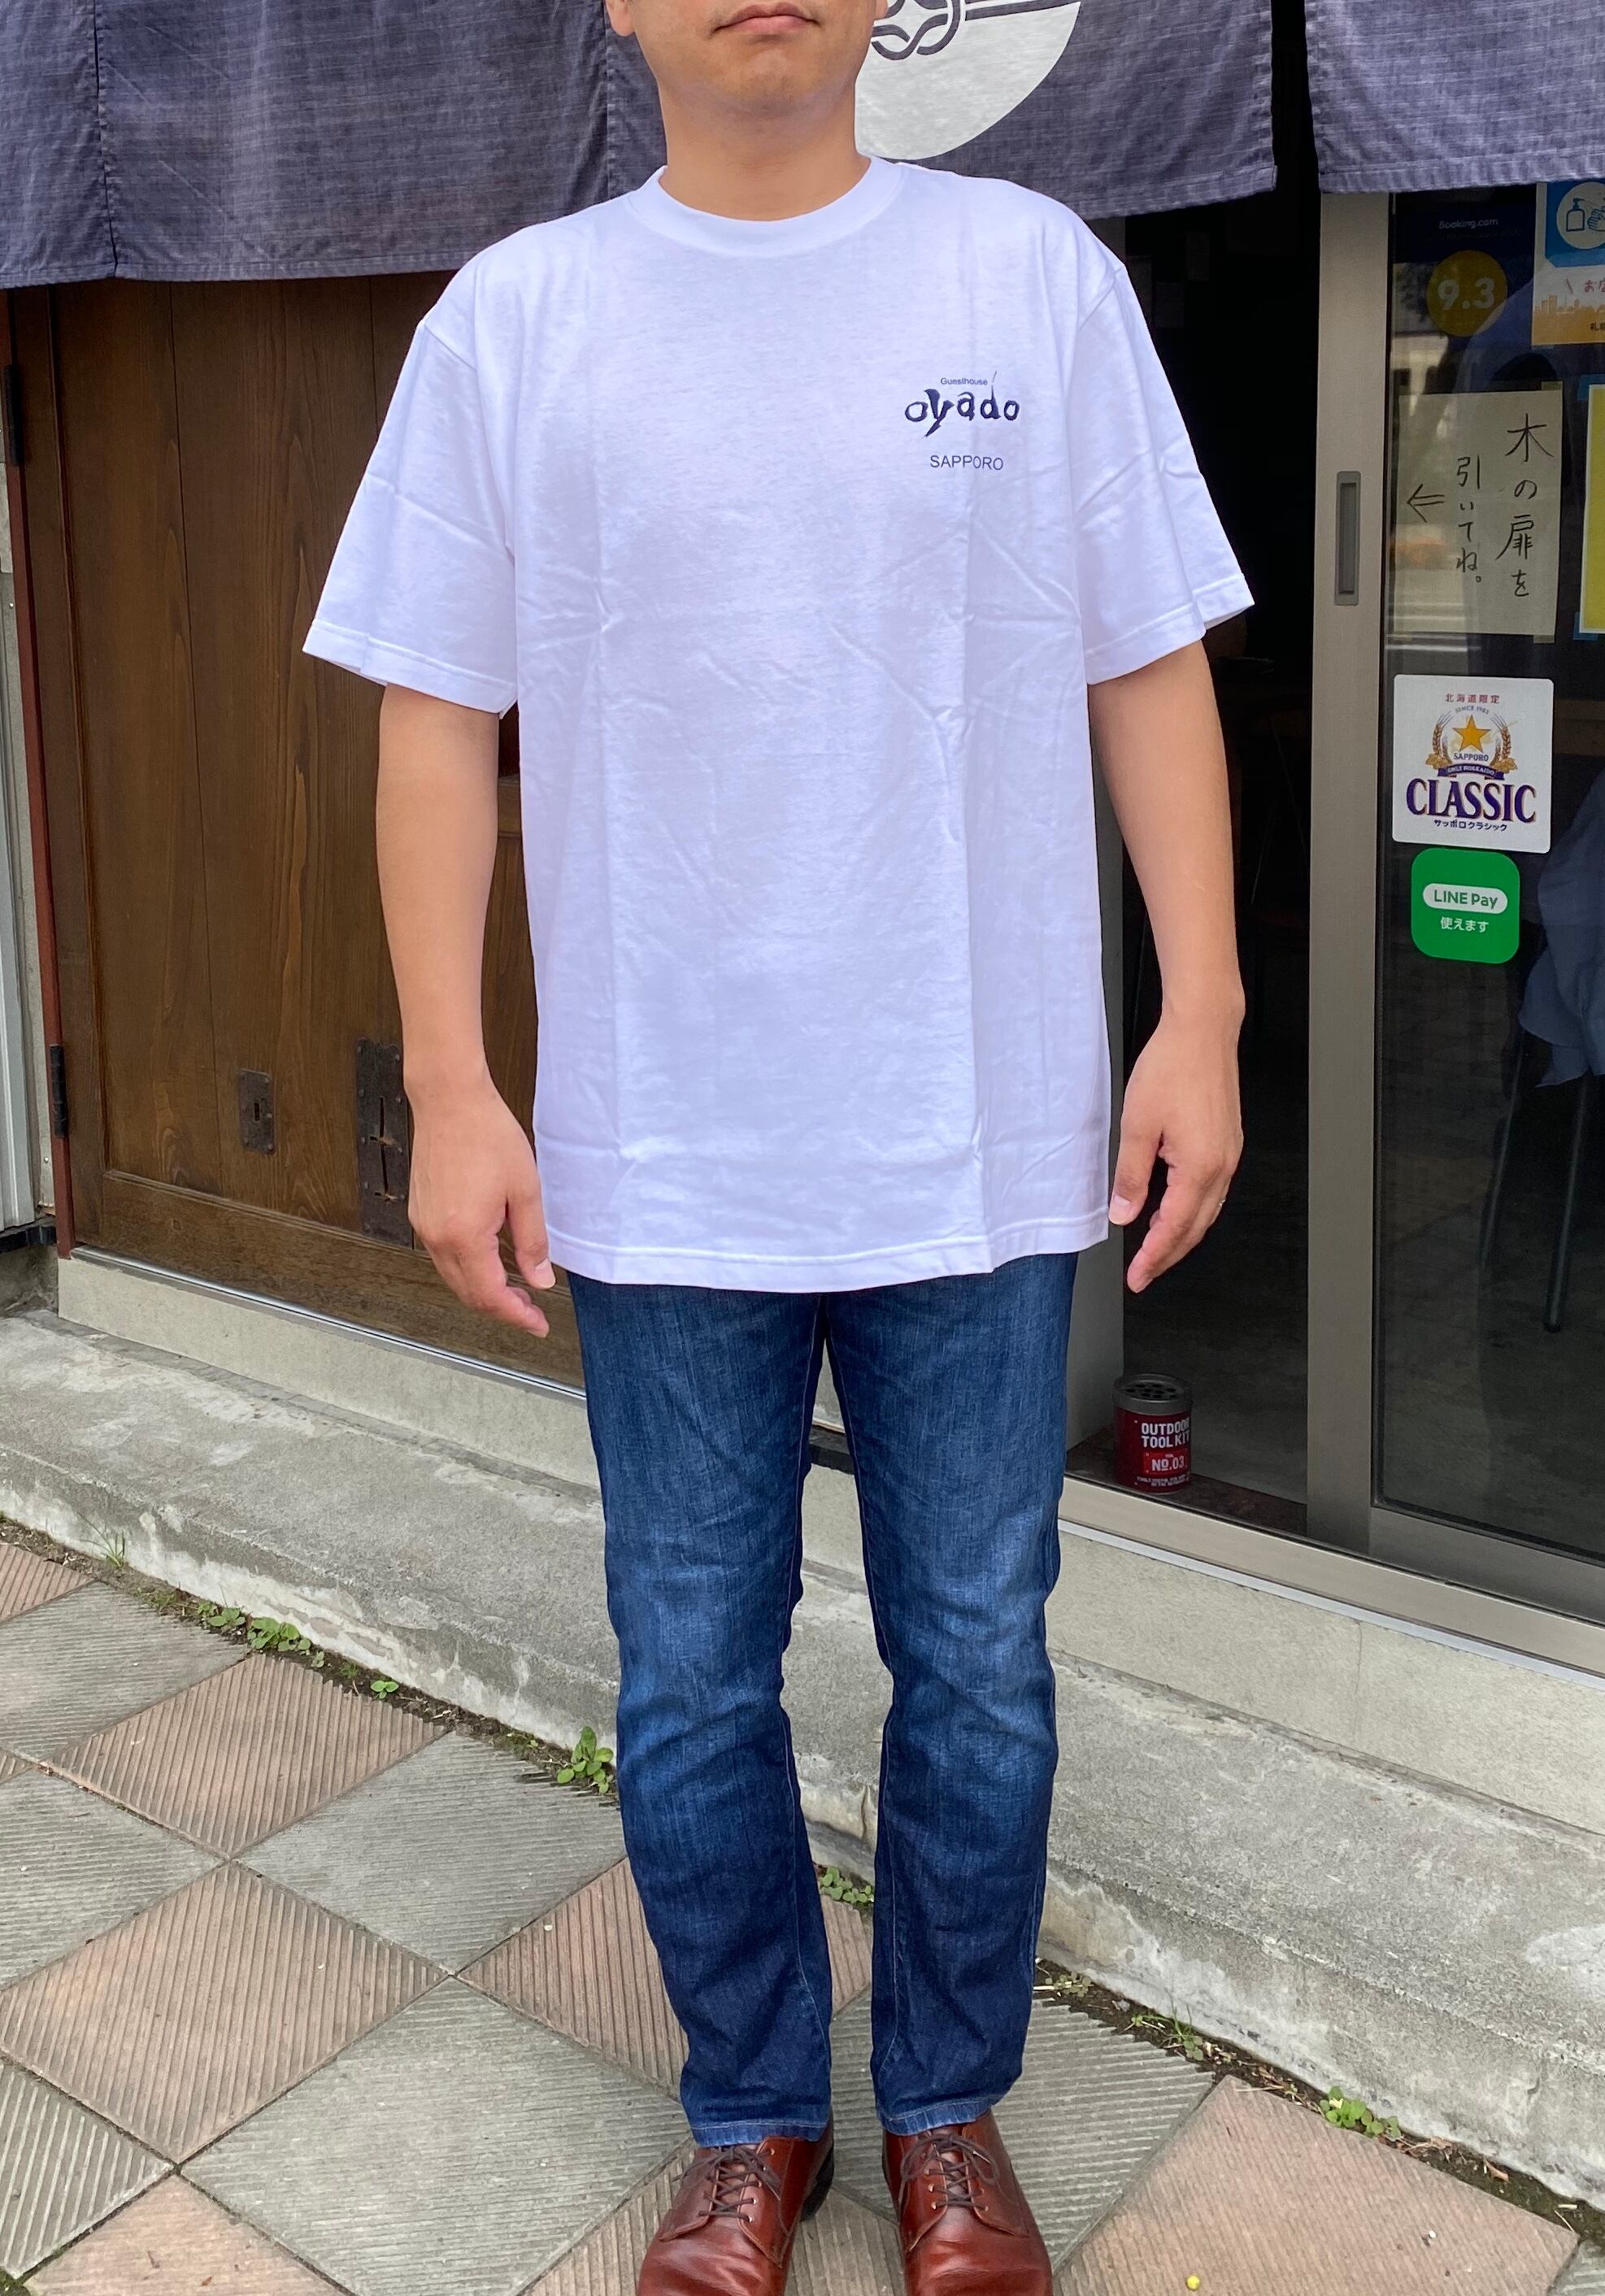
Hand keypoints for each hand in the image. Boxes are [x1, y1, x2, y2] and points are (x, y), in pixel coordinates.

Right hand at [405, 1069, 556, 1336]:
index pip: (491, 1295)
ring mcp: (423, 1226)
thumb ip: (533, 1241)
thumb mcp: (526, 1190)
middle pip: (468, 1294)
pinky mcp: (419, 1213)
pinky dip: (467, 1269)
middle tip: (532, 1311)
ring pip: (453, 1278)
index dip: (517, 1315)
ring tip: (516, 1289)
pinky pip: (443, 1257)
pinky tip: (491, 1261)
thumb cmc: (489, 1136)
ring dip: (483, 1291)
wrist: (449, 1101)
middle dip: (501, 1308)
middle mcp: (436, 1238)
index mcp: (465, 1236)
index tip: (538, 1325)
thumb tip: (539, 1282)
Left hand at [1109, 1011, 1242, 1294]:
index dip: (1154, 1257)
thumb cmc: (1172, 1067)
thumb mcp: (1137, 1125)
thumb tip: (1125, 1213)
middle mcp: (1222, 1165)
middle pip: (1196, 1227)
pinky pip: (1213, 1189)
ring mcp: (1229, 1154)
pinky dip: (1193, 1209)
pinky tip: (1176, 1209)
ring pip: (1207, 1211)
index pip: (1174, 1228)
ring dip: (1182, 1234)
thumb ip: (1131, 1177)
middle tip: (1144, 1273)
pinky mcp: (1228, 1141)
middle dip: (1169, 1254)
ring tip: (1157, 1249)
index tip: (1138, 1277)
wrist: (1202, 1031)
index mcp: (1200, 1167)